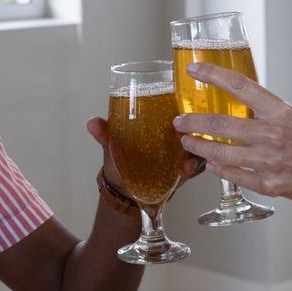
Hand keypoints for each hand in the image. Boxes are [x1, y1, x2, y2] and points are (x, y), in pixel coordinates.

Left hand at [85, 117, 204, 198]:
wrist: (124, 187)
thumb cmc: (119, 158)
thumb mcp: (111, 143)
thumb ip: (103, 133)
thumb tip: (92, 123)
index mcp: (158, 121)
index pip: (177, 105)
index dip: (185, 103)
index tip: (182, 108)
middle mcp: (174, 133)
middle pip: (194, 124)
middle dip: (196, 128)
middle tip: (186, 136)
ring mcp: (181, 150)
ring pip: (199, 144)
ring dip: (196, 150)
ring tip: (188, 161)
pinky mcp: (184, 168)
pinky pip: (196, 165)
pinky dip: (193, 167)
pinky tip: (187, 169)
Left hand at [171, 62, 291, 212]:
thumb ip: (268, 114)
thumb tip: (241, 106)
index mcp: (282, 112)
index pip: (240, 86)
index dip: (213, 75)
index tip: (195, 70)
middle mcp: (274, 135)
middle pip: (221, 123)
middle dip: (193, 122)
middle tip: (180, 121)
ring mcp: (269, 162)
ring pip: (221, 153)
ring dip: (199, 147)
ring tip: (188, 142)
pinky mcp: (268, 185)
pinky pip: (234, 175)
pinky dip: (218, 169)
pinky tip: (210, 164)